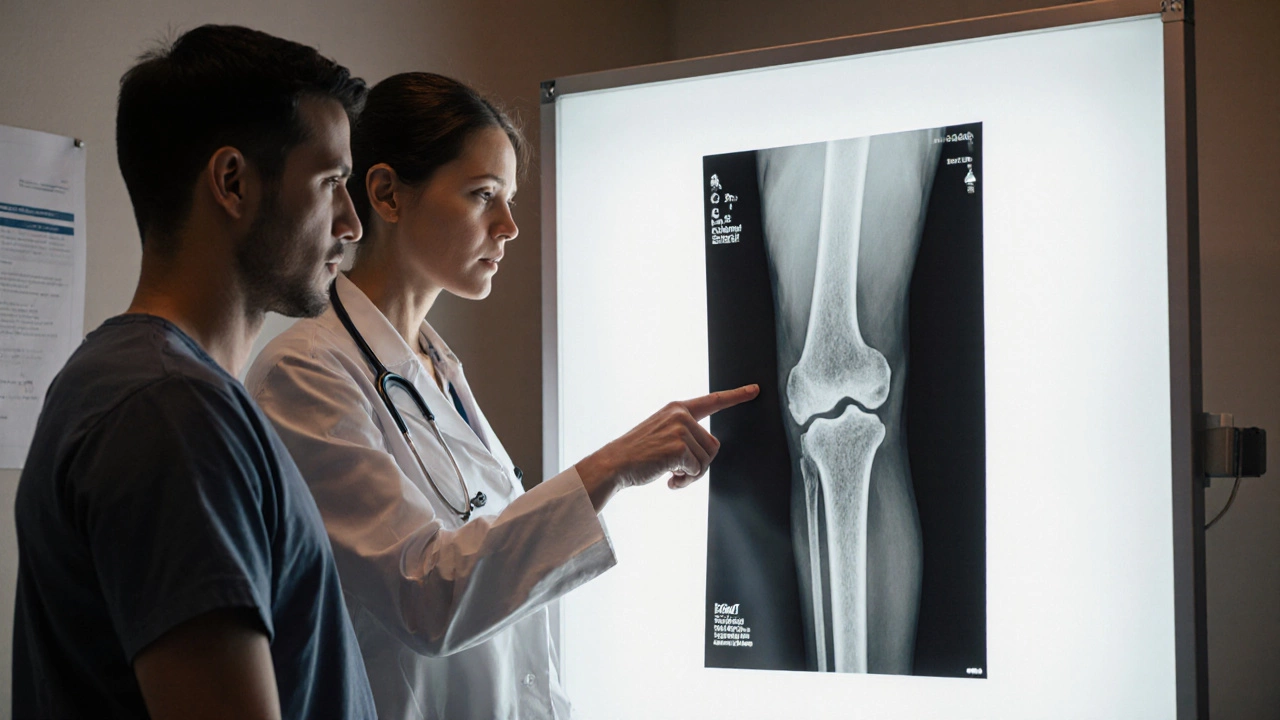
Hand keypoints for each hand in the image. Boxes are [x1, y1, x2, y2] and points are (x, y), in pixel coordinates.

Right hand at [575, 384, 759, 510]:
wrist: (614, 464)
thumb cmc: (637, 454)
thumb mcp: (662, 433)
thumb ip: (686, 435)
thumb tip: (710, 451)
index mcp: (677, 409)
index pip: (713, 401)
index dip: (736, 395)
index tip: (755, 389)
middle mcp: (681, 415)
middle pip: (713, 445)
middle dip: (699, 464)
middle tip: (677, 471)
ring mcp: (680, 429)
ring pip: (706, 460)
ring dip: (691, 475)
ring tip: (670, 474)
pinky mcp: (679, 447)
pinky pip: (697, 471)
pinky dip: (684, 481)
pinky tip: (667, 479)